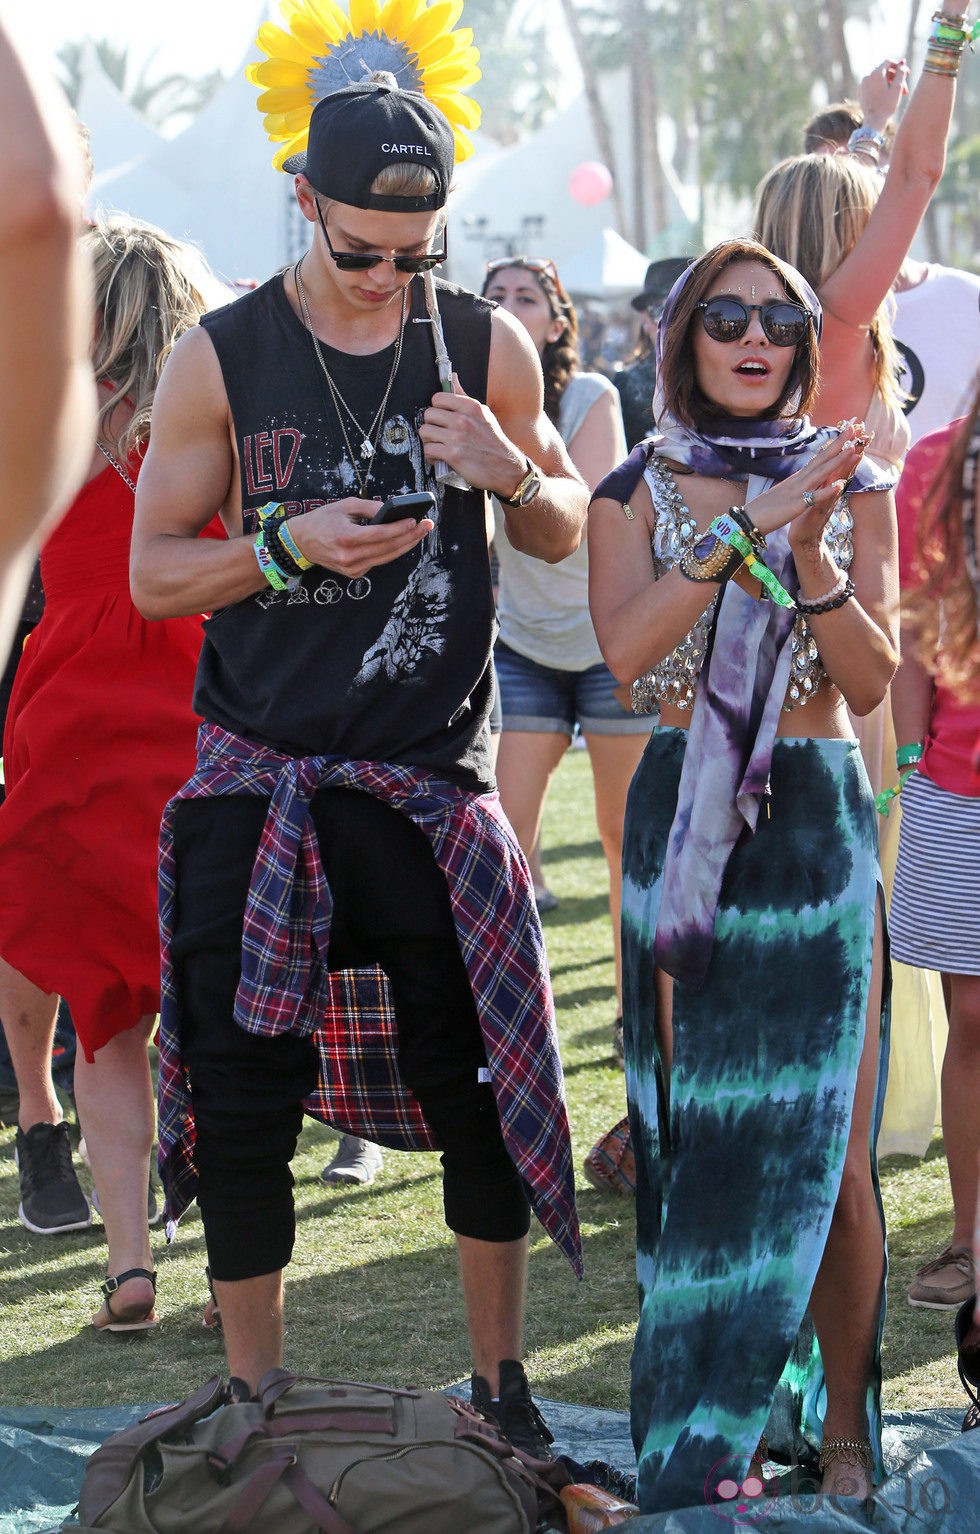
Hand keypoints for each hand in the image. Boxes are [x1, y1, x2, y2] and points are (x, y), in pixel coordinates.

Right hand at [288, 497, 431, 578]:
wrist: (301, 543)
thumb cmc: (322, 520)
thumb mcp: (344, 505)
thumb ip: (369, 507)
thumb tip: (392, 510)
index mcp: (345, 538)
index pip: (379, 535)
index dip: (399, 529)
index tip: (415, 521)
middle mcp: (349, 557)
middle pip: (388, 548)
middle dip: (410, 537)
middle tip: (426, 526)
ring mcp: (352, 568)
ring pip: (386, 557)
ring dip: (405, 545)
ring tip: (420, 533)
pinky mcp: (354, 574)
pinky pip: (378, 561)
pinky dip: (390, 551)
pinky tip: (402, 541)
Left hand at [418, 374, 525, 494]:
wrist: (506, 468)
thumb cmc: (493, 442)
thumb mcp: (483, 414)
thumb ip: (464, 397)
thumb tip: (452, 377)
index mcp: (471, 406)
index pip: (438, 398)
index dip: (437, 409)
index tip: (442, 418)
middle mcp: (463, 420)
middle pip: (428, 414)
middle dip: (431, 425)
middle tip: (438, 434)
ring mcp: (457, 437)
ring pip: (425, 432)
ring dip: (429, 441)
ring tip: (438, 445)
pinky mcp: (453, 455)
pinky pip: (429, 450)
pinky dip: (431, 456)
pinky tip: (439, 457)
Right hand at [747, 422, 868, 541]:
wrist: (749, 520)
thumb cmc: (765, 508)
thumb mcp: (783, 492)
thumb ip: (794, 484)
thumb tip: (801, 476)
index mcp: (797, 478)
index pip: (818, 459)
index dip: (832, 446)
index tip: (844, 434)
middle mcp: (799, 481)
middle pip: (822, 459)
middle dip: (839, 444)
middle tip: (853, 429)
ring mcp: (798, 492)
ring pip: (821, 473)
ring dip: (837, 461)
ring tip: (853, 450)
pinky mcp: (796, 506)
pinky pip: (814, 498)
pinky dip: (827, 491)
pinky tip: (839, 484)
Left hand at [859, 58, 908, 127]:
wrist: (873, 121)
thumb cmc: (887, 105)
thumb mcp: (898, 87)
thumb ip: (901, 73)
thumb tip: (902, 63)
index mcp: (876, 73)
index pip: (888, 62)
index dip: (899, 66)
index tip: (906, 73)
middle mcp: (867, 76)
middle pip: (884, 72)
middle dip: (895, 78)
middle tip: (905, 88)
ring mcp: (862, 85)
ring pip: (879, 79)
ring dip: (889, 84)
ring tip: (898, 94)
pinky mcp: (861, 93)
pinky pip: (872, 86)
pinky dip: (881, 88)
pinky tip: (888, 97)